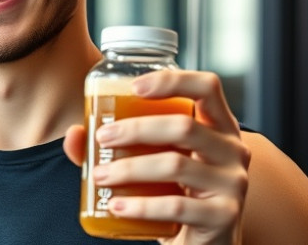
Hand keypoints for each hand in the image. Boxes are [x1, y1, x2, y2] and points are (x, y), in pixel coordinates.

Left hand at [64, 70, 249, 244]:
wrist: (204, 241)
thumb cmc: (176, 192)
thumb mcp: (152, 162)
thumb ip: (115, 146)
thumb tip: (74, 134)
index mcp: (218, 126)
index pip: (207, 87)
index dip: (172, 80)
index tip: (134, 87)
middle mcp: (232, 149)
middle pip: (184, 126)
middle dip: (135, 129)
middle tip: (102, 138)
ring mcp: (233, 183)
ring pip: (176, 164)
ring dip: (129, 168)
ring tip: (99, 176)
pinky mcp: (223, 216)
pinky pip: (176, 206)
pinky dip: (141, 205)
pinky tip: (117, 206)